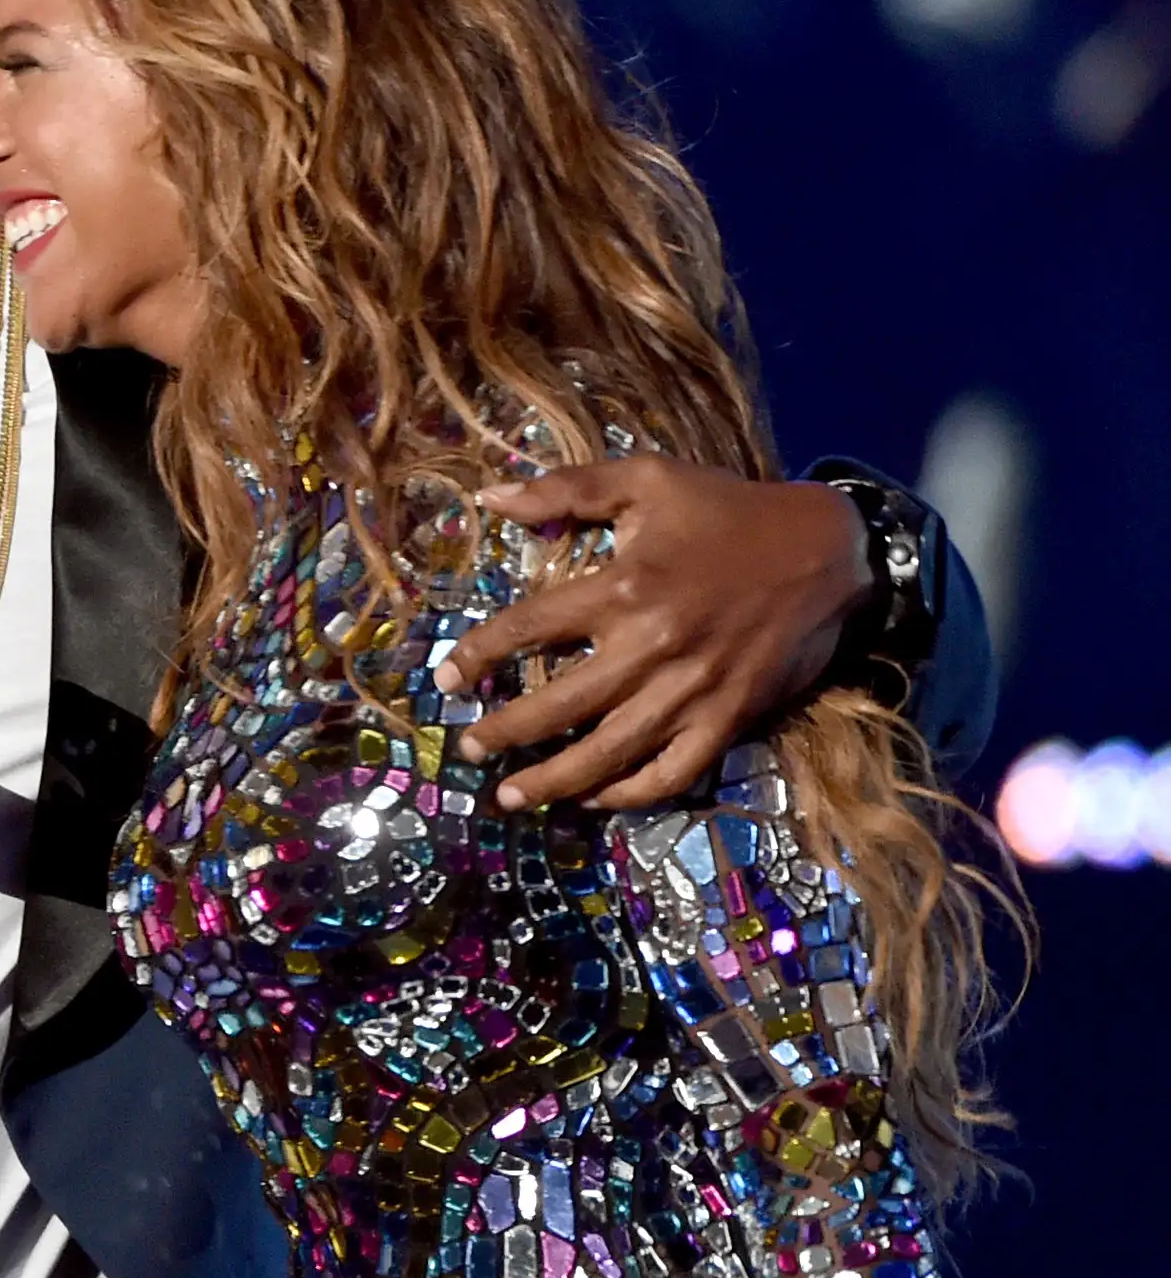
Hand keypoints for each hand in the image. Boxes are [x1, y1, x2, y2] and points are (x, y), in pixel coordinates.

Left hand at [432, 458, 869, 810]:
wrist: (829, 550)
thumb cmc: (729, 511)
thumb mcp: (649, 479)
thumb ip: (566, 488)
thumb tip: (490, 497)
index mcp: (623, 587)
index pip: (528, 629)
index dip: (479, 656)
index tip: (448, 680)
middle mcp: (652, 647)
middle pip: (559, 705)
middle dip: (505, 734)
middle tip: (469, 750)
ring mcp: (692, 692)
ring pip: (609, 753)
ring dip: (554, 781)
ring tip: (512, 798)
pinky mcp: (728, 720)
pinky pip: (673, 773)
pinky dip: (631, 793)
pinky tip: (596, 798)